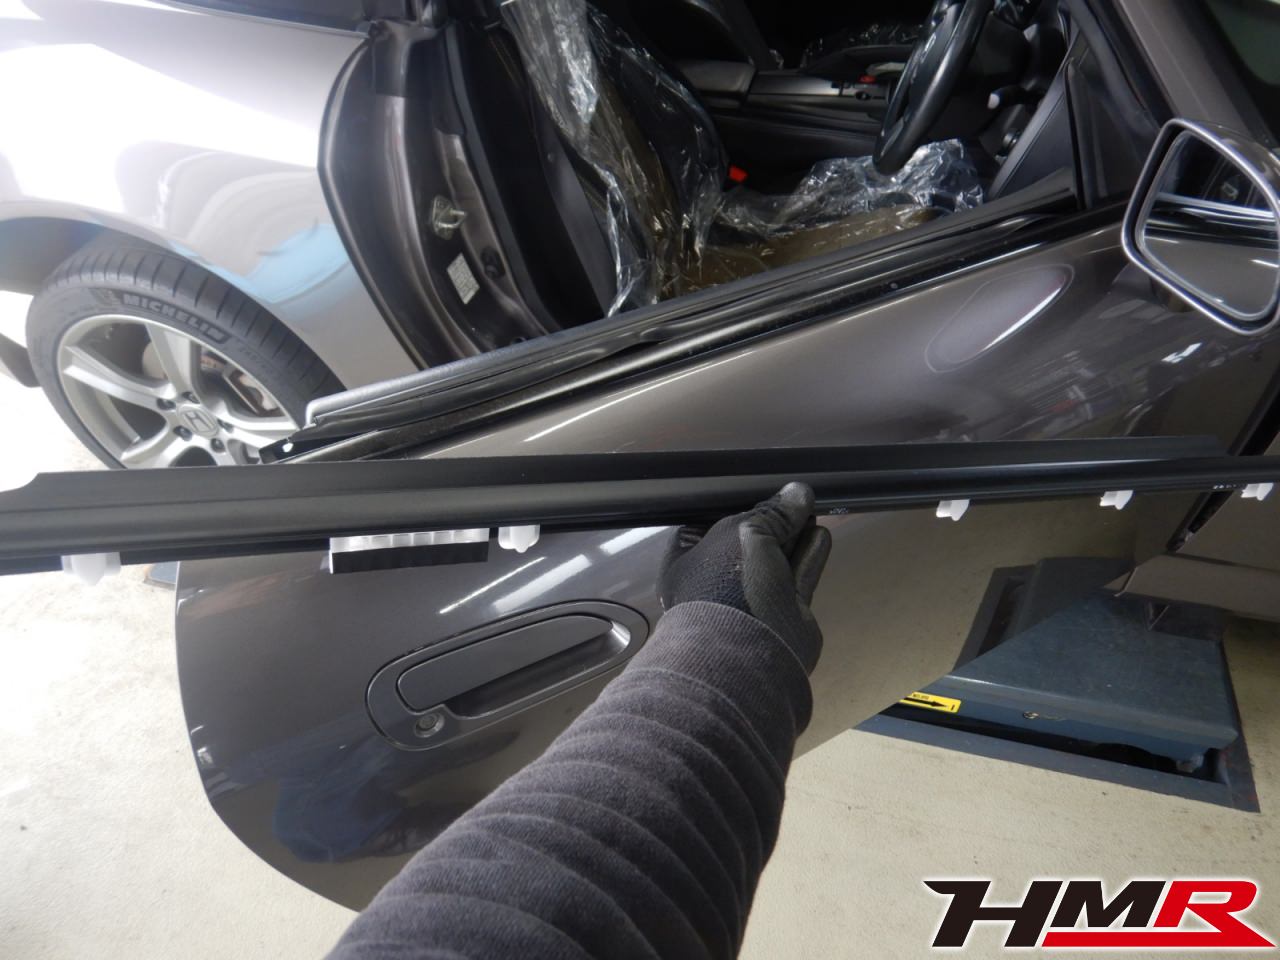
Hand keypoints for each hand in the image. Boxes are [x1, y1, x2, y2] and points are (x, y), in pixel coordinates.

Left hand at [659, 482, 831, 672]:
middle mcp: (716, 578)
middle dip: (772, 520)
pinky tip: (821, 535)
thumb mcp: (745, 531)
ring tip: (811, 509)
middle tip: (795, 497)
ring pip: (775, 559)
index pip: (712, 523)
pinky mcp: (782, 612)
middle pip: (748, 540)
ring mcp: (750, 597)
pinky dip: (809, 555)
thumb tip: (799, 492)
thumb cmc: (727, 582)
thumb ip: (773, 512)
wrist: (748, 650)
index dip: (738, 505)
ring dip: (794, 535)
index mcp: (689, 559)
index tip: (764, 489)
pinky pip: (797, 576)